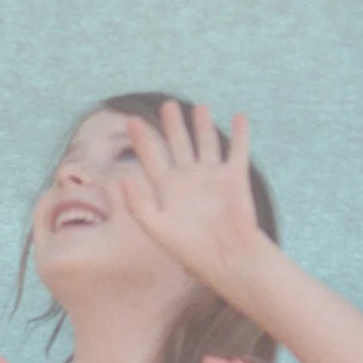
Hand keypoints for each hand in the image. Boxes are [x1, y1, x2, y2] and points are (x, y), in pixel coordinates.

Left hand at [120, 100, 267, 289]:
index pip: (151, 158)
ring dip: (203, 126)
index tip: (132, 121)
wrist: (226, 257)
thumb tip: (122, 181)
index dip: (142, 140)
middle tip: (167, 105)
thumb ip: (138, 206)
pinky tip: (239, 116)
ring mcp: (212, 177)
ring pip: (206, 144)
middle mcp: (189, 180)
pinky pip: (237, 151)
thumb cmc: (190, 250)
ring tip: (199, 107)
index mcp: (168, 190)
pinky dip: (240, 134)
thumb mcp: (157, 229)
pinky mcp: (234, 178)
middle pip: (178, 145)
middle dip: (172, 125)